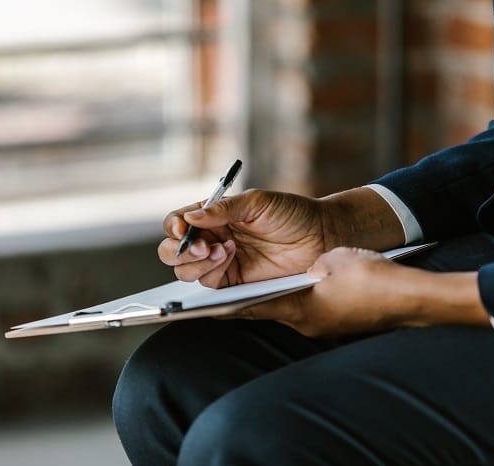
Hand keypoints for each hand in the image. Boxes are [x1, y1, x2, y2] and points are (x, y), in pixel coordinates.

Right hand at [159, 187, 407, 287]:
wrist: (321, 237)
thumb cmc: (292, 213)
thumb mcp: (257, 202)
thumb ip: (223, 208)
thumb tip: (189, 218)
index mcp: (213, 216)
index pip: (177, 222)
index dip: (174, 227)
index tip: (183, 230)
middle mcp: (212, 239)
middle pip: (172, 251)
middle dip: (181, 250)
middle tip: (204, 247)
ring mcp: (221, 263)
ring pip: (186, 271)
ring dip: (198, 263)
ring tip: (226, 250)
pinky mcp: (234, 283)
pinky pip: (208, 286)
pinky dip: (211, 275)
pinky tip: (229, 260)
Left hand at [238, 247, 489, 337]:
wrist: (411, 298)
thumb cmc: (373, 278)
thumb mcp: (333, 263)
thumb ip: (305, 268)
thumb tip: (296, 275)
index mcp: (300, 310)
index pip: (249, 309)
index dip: (222, 305)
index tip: (198, 302)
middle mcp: (304, 323)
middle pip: (261, 310)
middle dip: (239, 299)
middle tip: (219, 281)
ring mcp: (319, 325)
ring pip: (279, 308)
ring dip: (263, 296)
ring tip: (248, 277)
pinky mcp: (330, 321)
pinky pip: (299, 307)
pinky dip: (286, 295)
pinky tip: (285, 281)